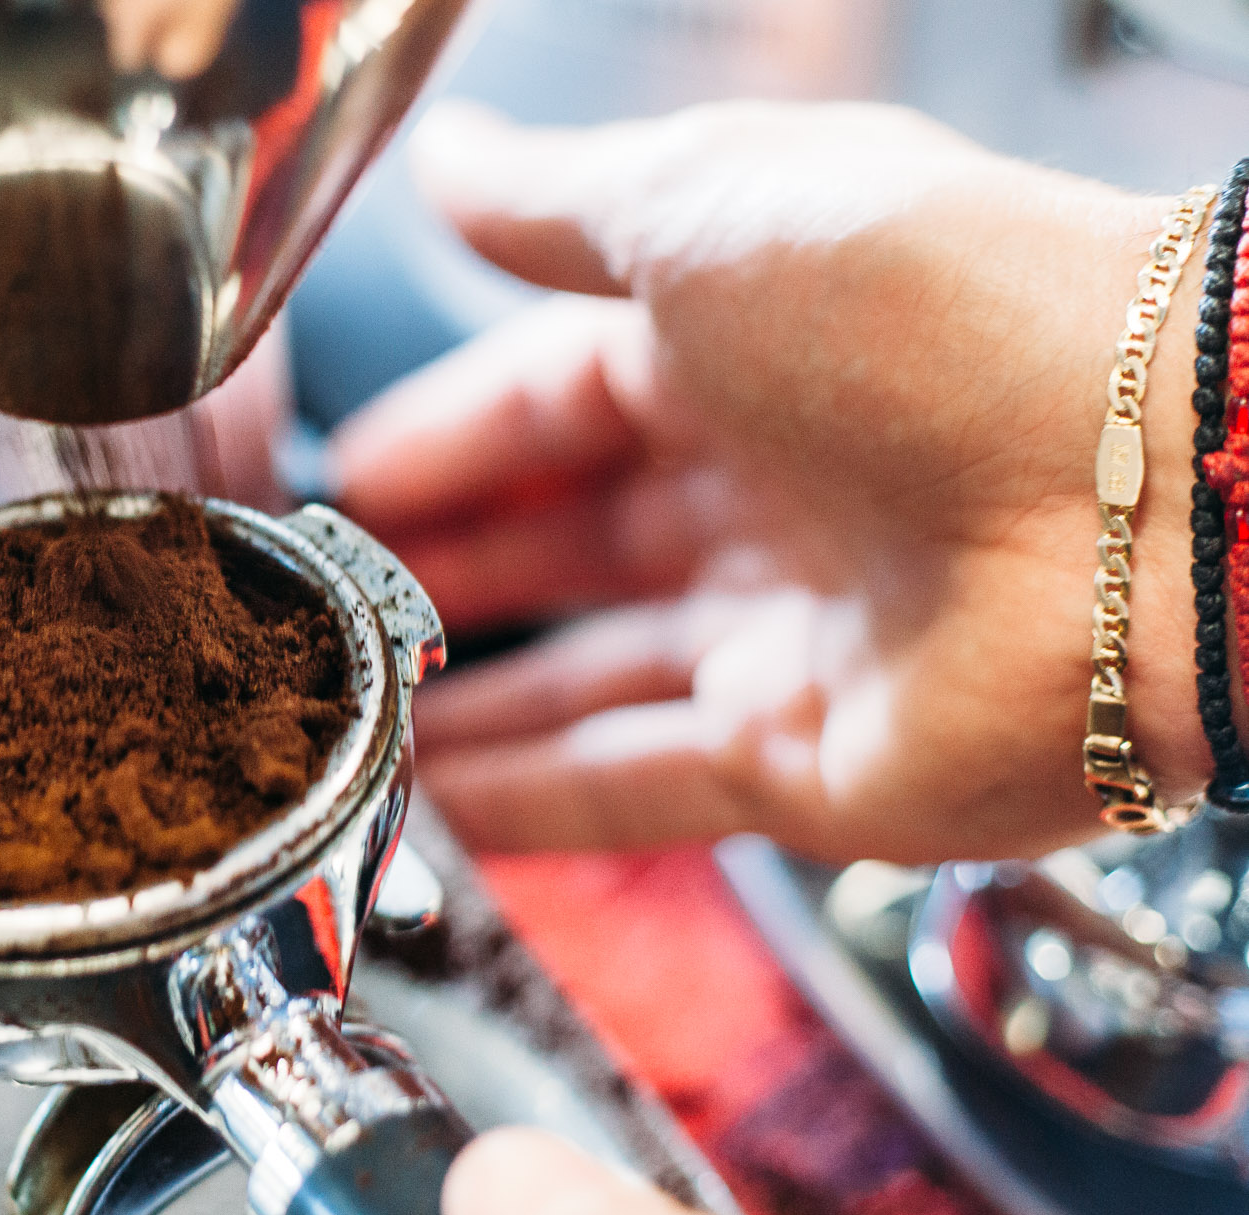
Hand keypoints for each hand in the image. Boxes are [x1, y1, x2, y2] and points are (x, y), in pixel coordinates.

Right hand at [330, 101, 1207, 862]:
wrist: (1141, 496)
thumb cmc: (938, 314)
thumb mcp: (709, 206)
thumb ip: (556, 205)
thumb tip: (450, 161)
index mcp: (741, 347)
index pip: (554, 396)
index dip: (442, 438)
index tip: (341, 477)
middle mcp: (764, 492)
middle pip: (567, 542)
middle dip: (444, 569)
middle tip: (320, 599)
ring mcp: (783, 635)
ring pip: (587, 678)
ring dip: (467, 700)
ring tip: (343, 715)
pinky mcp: (802, 763)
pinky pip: (633, 786)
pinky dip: (530, 805)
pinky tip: (430, 806)